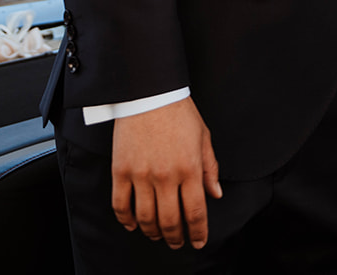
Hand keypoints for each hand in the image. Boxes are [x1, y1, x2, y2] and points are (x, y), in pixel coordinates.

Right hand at [110, 98, 222, 248]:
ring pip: (145, 217)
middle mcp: (166, 176)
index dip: (198, 232)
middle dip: (176, 237)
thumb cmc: (180, 112)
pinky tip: (133, 224)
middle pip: (170, 220)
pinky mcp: (121, 170)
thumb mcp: (203, 137)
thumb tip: (215, 194)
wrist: (150, 92)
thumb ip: (210, 168)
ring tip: (157, 235)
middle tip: (177, 243)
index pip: (195, 212)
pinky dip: (126, 219)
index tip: (199, 241)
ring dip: (152, 232)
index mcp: (190, 169)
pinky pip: (121, 204)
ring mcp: (141, 174)